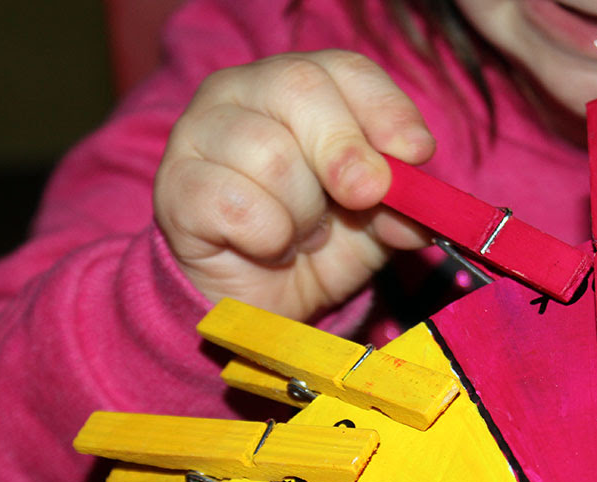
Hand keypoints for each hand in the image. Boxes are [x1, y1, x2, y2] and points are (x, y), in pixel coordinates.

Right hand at [154, 50, 436, 319]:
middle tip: (365, 196)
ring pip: (270, 153)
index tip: (416, 153)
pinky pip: (237, 203)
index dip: (386, 108)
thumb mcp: (375, 225)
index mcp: (299, 85)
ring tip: (304, 233)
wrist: (256, 299)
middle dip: (345, 150)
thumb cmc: (315, 242)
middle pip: (299, 87)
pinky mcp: (176, 186)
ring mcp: (199, 133)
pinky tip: (269, 246)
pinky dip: (270, 236)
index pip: (345, 68)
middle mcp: (242, 91)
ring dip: (305, 210)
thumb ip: (401, 209)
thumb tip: (420, 212)